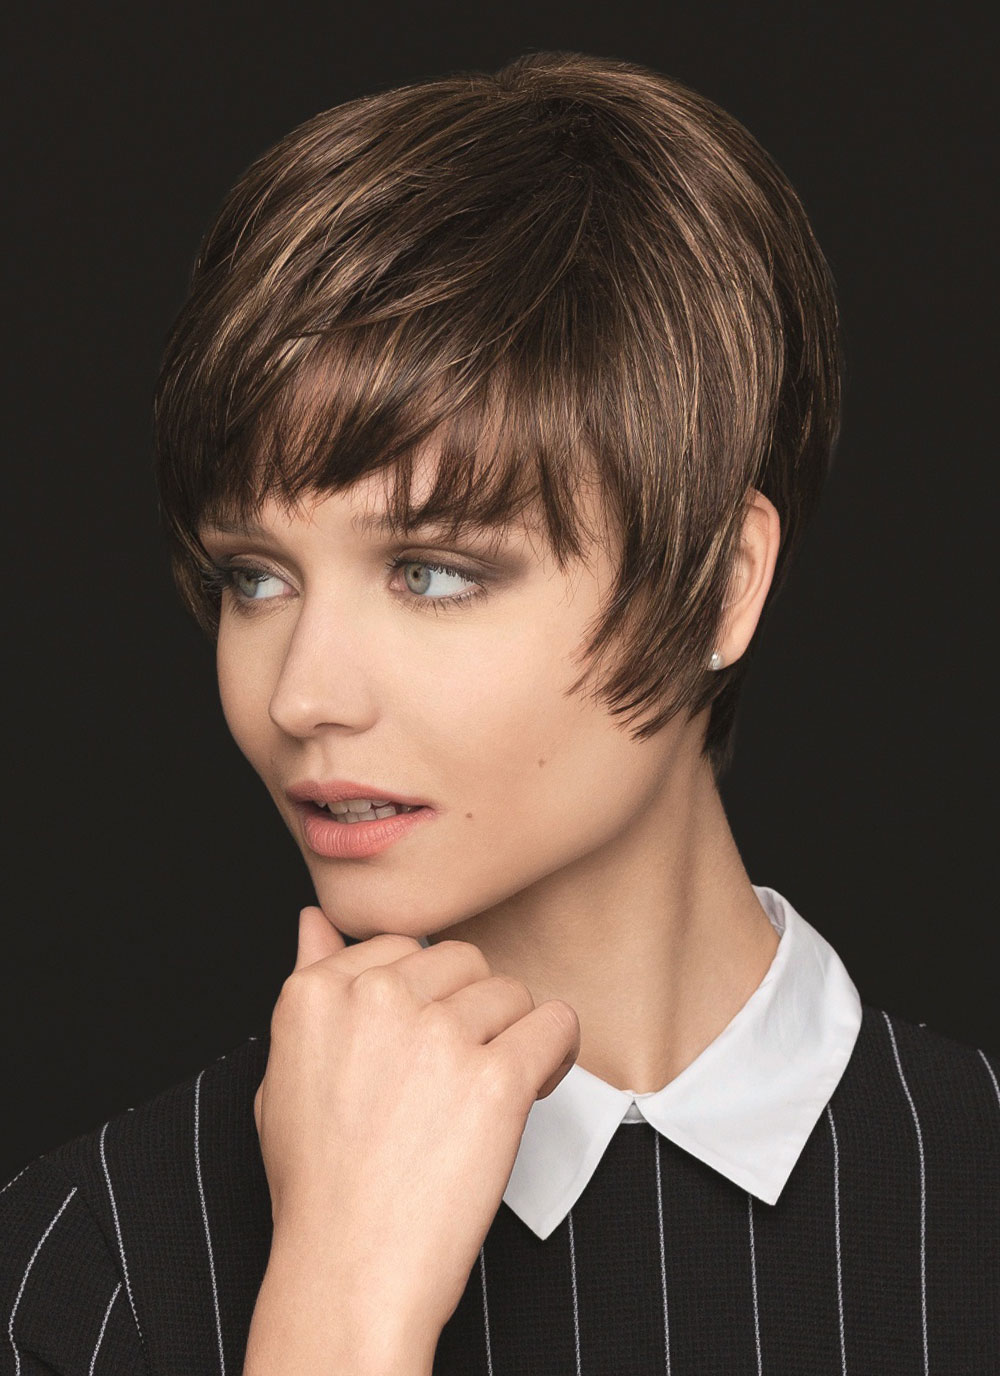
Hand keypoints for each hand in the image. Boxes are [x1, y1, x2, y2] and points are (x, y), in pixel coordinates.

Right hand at [252, 906, 580, 1341]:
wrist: (350, 1269)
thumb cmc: (319, 1182)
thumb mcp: (283, 1073)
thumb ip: (309, 985)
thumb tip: (315, 921)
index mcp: (318, 993)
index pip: (403, 947)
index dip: (425, 997)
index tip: (426, 1040)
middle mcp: (377, 1000)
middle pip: (463, 961)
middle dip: (473, 1008)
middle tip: (464, 1067)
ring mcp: (437, 1036)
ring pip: (511, 991)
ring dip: (513, 1034)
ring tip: (493, 1089)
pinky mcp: (495, 1078)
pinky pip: (555, 1023)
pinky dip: (557, 1051)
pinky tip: (535, 1084)